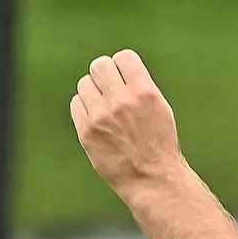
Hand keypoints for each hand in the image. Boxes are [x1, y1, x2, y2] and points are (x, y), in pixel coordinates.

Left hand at [71, 50, 186, 196]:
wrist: (152, 180)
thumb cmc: (159, 146)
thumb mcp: (161, 109)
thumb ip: (140, 87)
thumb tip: (118, 70)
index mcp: (145, 93)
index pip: (123, 57)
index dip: (123, 67)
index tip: (123, 78)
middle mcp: (122, 101)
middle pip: (100, 66)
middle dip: (104, 75)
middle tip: (110, 90)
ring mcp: (101, 116)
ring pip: (84, 84)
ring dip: (93, 92)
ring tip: (104, 108)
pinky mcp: (87, 132)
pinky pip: (76, 104)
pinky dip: (84, 109)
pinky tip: (97, 120)